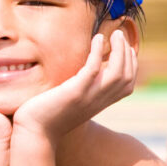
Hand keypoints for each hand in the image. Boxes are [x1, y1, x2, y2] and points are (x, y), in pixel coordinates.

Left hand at [13, 29, 137, 139]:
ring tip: (114, 34)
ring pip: (117, 71)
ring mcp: (89, 96)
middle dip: (128, 52)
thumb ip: (84, 90)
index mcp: (101, 103)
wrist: (35, 131)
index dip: (131, 63)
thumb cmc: (49, 115)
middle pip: (127, 75)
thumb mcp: (73, 101)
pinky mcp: (75, 92)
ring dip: (119, 49)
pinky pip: (94, 68)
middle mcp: (99, 100)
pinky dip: (98, 51)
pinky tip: (96, 38)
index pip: (128, 83)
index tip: (125, 46)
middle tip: (120, 34)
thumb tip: (86, 74)